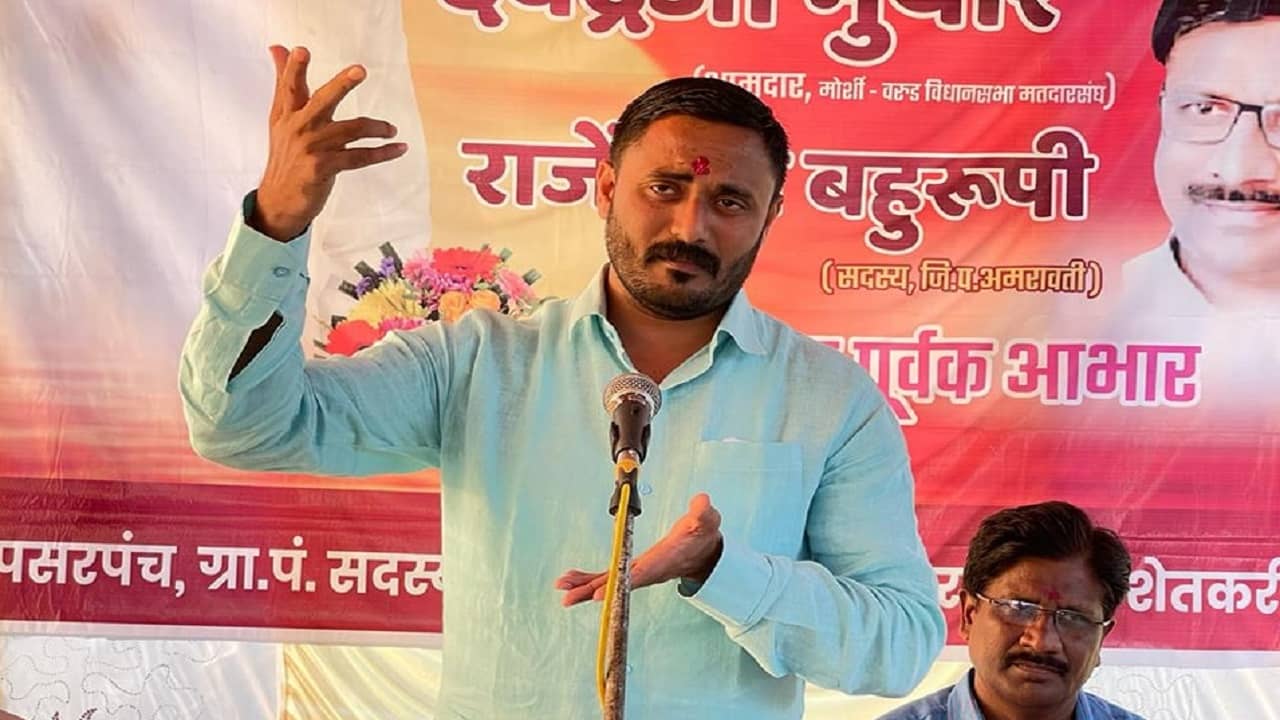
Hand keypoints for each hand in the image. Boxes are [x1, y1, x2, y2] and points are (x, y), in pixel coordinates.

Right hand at [251, 45, 406, 240]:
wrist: (279, 201)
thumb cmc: (286, 155)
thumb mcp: (280, 119)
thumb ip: (284, 83)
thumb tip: (278, 46)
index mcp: (286, 114)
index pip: (290, 86)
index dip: (294, 68)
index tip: (302, 50)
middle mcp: (298, 128)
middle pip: (322, 101)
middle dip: (342, 85)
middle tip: (361, 70)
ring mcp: (312, 148)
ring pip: (352, 130)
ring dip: (377, 127)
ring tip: (392, 129)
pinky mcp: (324, 168)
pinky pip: (360, 157)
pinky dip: (383, 152)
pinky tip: (399, 148)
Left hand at [556, 493, 723, 606]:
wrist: (704, 550)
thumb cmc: (702, 535)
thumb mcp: (705, 520)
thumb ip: (703, 513)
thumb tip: (702, 502)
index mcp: (661, 562)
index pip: (636, 575)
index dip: (617, 584)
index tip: (598, 594)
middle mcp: (647, 571)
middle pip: (616, 584)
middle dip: (591, 590)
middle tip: (567, 597)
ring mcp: (638, 572)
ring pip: (609, 582)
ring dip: (585, 586)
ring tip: (562, 587)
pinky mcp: (634, 568)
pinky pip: (609, 576)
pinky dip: (590, 578)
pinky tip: (573, 578)